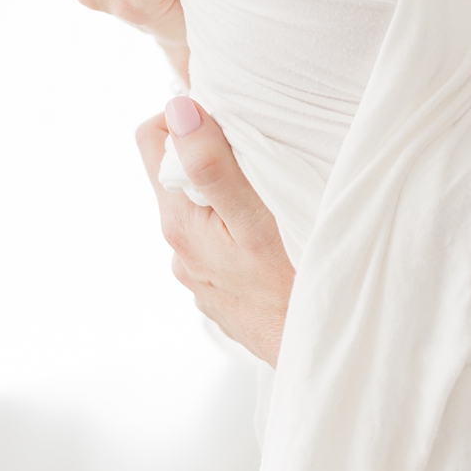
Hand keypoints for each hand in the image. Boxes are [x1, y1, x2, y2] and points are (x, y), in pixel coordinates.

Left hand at [137, 96, 293, 364]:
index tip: (229, 120)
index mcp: (178, 221)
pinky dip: (241, 230)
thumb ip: (211, 165)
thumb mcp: (255, 221)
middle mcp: (179, 248)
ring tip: (274, 202)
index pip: (150, 138)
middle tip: (262, 159)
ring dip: (229, 195)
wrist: (320, 360)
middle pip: (177, 173)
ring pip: (203, 208)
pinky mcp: (221, 292)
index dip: (186, 116)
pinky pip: (222, 241)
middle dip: (212, 154)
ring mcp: (199, 274)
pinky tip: (276, 244)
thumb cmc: (294, 291)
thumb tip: (177, 110)